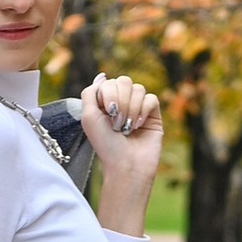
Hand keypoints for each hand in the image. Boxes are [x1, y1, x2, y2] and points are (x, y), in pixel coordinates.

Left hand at [79, 73, 163, 237]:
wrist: (126, 165)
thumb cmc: (105, 145)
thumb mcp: (88, 117)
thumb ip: (90, 93)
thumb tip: (102, 75)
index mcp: (105, 103)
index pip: (108, 82)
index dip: (108, 95)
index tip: (107, 113)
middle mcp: (122, 103)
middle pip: (124, 81)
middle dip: (120, 101)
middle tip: (116, 122)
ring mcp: (138, 108)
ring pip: (139, 88)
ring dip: (131, 109)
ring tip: (127, 127)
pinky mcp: (153, 115)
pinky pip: (152, 98)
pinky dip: (143, 111)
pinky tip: (138, 126)